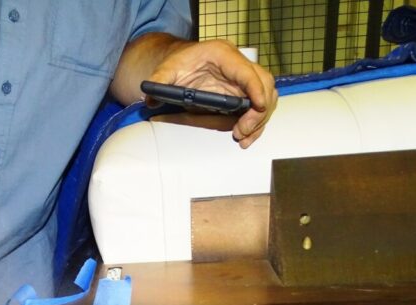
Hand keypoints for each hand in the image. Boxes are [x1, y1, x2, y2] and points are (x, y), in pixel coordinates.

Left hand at [147, 39, 275, 147]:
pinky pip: (258, 107)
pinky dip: (255, 123)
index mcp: (223, 54)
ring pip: (266, 96)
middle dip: (259, 110)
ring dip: (259, 120)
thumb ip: (158, 82)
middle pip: (265, 84)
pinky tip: (244, 136)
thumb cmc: (179, 62)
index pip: (248, 72)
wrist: (182, 61)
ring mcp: (243, 79)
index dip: (256, 89)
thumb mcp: (166, 69)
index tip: (257, 106)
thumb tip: (149, 98)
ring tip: (243, 137)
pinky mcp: (243, 93)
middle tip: (242, 130)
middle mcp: (238, 64)